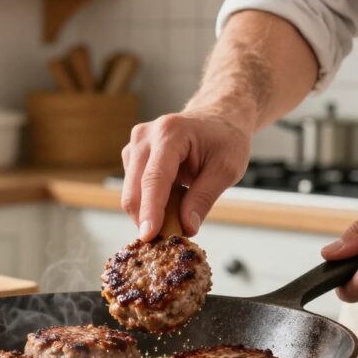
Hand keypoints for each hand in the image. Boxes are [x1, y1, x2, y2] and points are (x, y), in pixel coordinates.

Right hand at [122, 109, 251, 240]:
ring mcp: (134, 145)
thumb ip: (204, 198)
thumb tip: (186, 227)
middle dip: (148, 218)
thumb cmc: (224, 140)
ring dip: (150, 212)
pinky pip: (134, 190)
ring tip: (180, 210)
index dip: (151, 210)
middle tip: (171, 238)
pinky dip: (150, 204)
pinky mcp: (131, 156)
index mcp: (170, 133)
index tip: (149, 236)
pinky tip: (172, 198)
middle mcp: (145, 136)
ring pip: (131, 193)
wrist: (217, 119)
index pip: (155, 178)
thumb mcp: (226, 169)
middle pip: (135, 189)